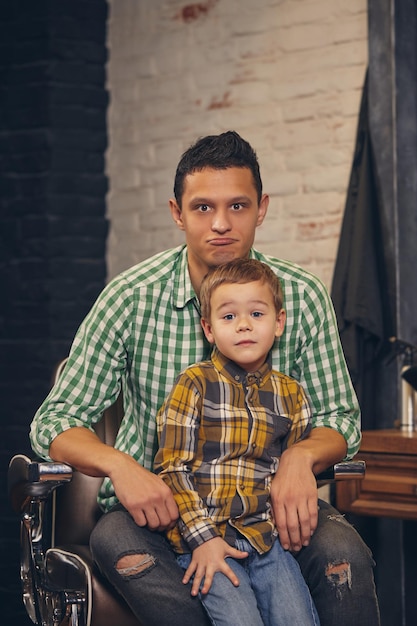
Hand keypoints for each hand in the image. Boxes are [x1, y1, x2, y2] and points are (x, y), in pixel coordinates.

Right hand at [50, 427, 178, 530]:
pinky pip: (141, 523)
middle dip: (161, 527)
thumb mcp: (158, 483)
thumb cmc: (141, 477)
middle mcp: (157, 497)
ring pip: (154, 524)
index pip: (174, 515)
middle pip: (165, 522)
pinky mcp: (133, 506)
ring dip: (150, 526)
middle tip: (156, 525)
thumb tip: (172, 515)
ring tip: (147, 521)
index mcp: (165, 492)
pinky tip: (139, 516)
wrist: (123, 469)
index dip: (171, 523)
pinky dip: (140, 523)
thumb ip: (166, 496)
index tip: (166, 523)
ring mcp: (145, 502)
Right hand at [182, 537, 247, 595]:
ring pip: (197, 575)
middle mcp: (210, 564)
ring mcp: (201, 563)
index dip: (233, 576)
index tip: (237, 584)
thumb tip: (247, 554)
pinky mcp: (195, 561)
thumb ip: (236, 553)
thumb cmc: (216, 543)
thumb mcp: (227, 547)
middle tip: (204, 593)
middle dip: (206, 584)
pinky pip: (190, 569)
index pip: (228, 570)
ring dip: (195, 584)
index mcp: (219, 561)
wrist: (204, 534)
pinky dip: (187, 575)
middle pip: (208, 576)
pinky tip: (184, 582)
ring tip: (194, 593)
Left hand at [270, 446, 317, 551]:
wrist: (296, 461)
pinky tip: (311, 531)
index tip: (287, 546)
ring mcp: (302, 497)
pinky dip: (313, 525)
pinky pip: (313, 514)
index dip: (284, 537)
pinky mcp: (312, 495)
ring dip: (305, 535)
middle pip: (293, 525)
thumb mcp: (273, 490)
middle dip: (295, 540)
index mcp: (278, 499)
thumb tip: (276, 525)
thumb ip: (274, 507)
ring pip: (304, 522)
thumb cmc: (283, 477)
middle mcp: (289, 499)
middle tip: (296, 548)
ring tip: (304, 543)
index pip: (281, 523)